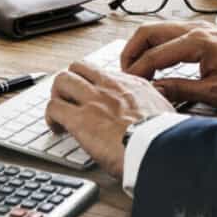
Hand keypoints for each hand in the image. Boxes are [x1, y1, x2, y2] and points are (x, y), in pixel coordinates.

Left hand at [45, 61, 175, 177]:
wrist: (158, 149)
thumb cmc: (164, 137)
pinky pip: (53, 107)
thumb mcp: (165, 110)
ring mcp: (93, 100)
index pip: (102, 72)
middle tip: (69, 99)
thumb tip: (158, 108)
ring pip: (62, 80)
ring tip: (59, 112)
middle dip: (70, 82)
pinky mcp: (80, 119)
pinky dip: (50, 117)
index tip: (92, 96)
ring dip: (57, 95)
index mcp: (131, 84)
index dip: (92, 83)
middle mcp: (110, 87)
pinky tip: (56, 128)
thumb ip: (155, 104)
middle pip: (78, 68)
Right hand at [121, 21, 216, 107]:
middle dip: (131, 52)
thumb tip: (155, 91)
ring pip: (157, 29)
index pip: (154, 55)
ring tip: (137, 69)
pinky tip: (155, 62)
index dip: (137, 71)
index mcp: (197, 42)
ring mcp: (198, 27)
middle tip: (126, 73)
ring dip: (142, 46)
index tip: (128, 85)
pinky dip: (155, 44)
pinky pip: (169, 32)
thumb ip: (181, 90)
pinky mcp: (202, 31)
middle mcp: (194, 29)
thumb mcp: (216, 93)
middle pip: (148, 32)